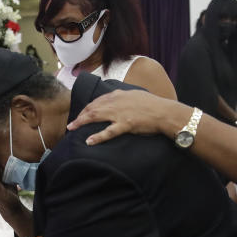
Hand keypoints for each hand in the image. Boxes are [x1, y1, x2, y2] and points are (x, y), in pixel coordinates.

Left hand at [67, 89, 183, 145]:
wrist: (165, 112)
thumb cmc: (153, 105)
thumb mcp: (135, 96)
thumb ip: (123, 98)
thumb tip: (115, 100)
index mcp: (118, 95)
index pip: (97, 100)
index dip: (87, 108)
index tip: (81, 114)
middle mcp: (116, 102)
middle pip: (92, 108)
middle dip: (80, 115)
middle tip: (71, 124)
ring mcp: (120, 113)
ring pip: (96, 116)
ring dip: (81, 122)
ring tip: (72, 128)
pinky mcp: (126, 124)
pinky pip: (109, 131)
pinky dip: (98, 136)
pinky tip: (89, 141)